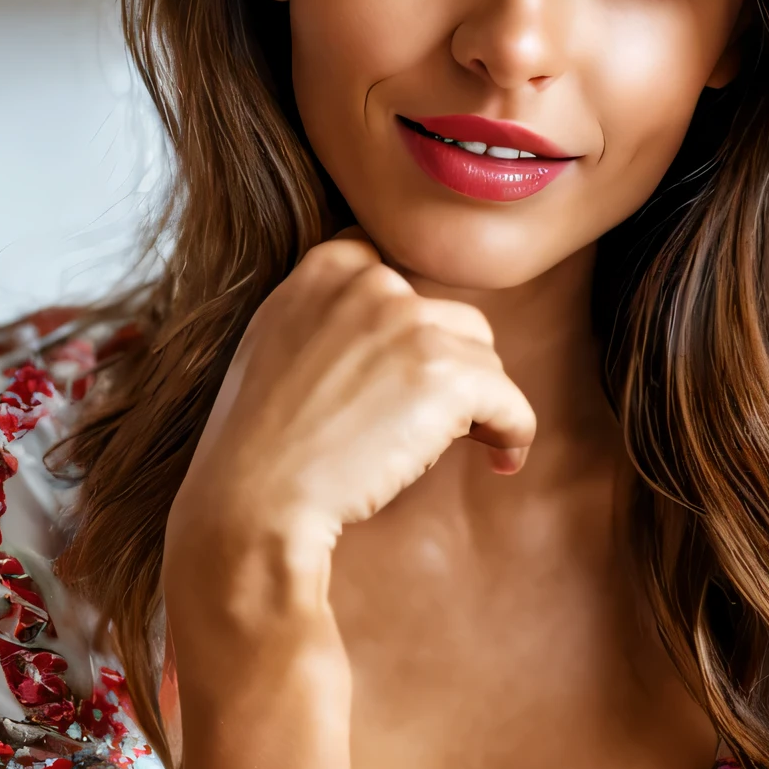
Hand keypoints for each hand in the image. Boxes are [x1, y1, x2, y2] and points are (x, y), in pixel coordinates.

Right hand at [164, 237, 534, 638]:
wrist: (253, 498)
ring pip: (484, 360)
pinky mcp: (447, 375)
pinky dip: (514, 432)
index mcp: (327, 270)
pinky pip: (511, 401)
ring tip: (466, 445)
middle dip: (451, 368)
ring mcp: (412, 325)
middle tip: (434, 423)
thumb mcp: (272, 343)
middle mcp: (373, 285)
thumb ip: (326, 316)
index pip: (398, 273)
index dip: (411, 328)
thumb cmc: (257, 443)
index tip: (409, 374)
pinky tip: (502, 459)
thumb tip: (385, 331)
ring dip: (481, 404)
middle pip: (451, 319)